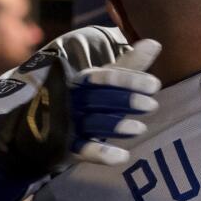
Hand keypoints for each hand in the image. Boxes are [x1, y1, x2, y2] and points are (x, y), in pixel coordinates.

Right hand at [69, 37, 160, 165]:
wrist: (45, 128)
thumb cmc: (87, 99)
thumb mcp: (106, 81)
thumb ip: (130, 65)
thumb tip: (155, 42)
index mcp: (82, 80)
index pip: (104, 77)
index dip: (128, 80)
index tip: (155, 85)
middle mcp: (73, 99)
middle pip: (97, 97)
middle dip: (125, 100)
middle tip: (152, 105)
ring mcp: (68, 123)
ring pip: (91, 122)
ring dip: (114, 126)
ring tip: (141, 129)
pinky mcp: (66, 147)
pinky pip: (82, 149)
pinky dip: (100, 153)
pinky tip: (122, 157)